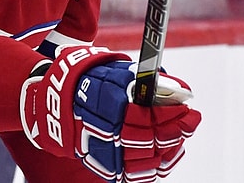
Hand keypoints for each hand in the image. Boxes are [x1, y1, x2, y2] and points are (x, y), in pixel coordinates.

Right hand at [20, 46, 200, 182]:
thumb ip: (143, 80)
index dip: (172, 113)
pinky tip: (166, 154)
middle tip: (190, 121)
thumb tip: (178, 88)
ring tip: (180, 137)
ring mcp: (105, 151)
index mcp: (108, 104)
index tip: (189, 108)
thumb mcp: (114, 70)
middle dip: (176, 130)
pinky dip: (154, 166)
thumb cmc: (87, 80)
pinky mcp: (104, 165)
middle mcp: (106, 130)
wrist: (52, 103)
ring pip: (147, 159)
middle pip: (151, 138)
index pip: (149, 115)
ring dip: (169, 148)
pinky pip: (136, 173)